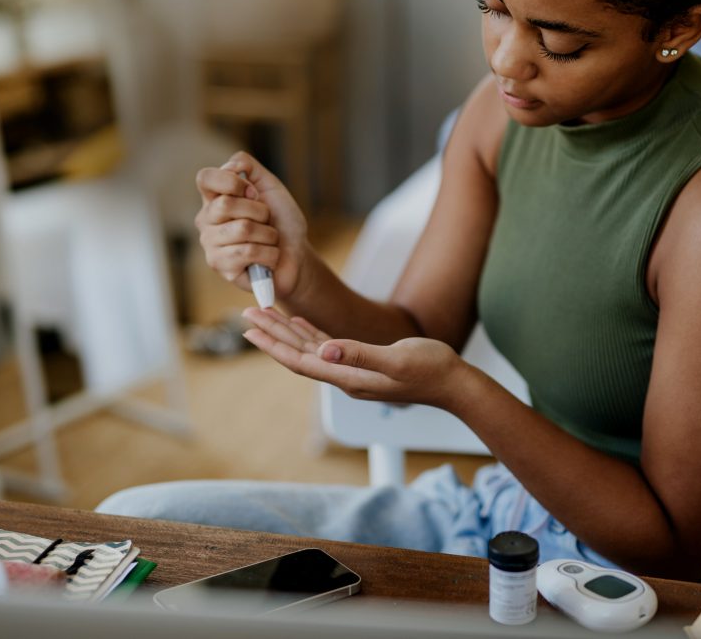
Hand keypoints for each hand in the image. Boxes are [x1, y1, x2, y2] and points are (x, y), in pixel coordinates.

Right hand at [195, 151, 307, 297]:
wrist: (297, 255)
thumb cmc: (282, 222)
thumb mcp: (270, 186)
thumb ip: (249, 167)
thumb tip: (231, 165)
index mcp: (214, 198)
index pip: (206, 178)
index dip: (233, 182)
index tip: (254, 193)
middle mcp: (206, 220)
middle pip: (226, 204)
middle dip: (260, 211)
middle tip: (266, 221)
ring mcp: (210, 244)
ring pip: (242, 228)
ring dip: (268, 234)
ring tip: (268, 241)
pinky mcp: (220, 266)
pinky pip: (248, 251)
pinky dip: (269, 253)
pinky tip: (267, 258)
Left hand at [241, 308, 471, 409]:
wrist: (454, 384)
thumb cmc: (431, 369)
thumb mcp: (397, 358)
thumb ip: (361, 354)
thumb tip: (326, 349)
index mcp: (348, 377)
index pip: (301, 360)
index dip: (274, 345)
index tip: (250, 329)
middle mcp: (345, 376)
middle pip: (298, 354)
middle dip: (272, 335)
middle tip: (246, 315)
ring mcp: (353, 372)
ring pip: (310, 350)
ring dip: (286, 333)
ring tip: (264, 316)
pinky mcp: (363, 363)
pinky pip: (328, 348)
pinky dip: (310, 334)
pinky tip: (301, 325)